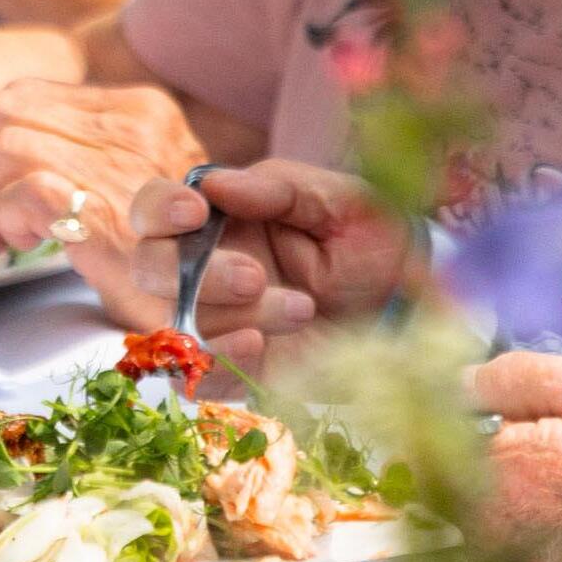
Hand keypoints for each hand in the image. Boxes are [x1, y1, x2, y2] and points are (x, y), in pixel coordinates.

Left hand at [0, 75, 204, 263]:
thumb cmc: (179, 253)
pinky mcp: (106, 210)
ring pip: (5, 144)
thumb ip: (82, 159)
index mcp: (139, 109)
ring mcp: (122, 163)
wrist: (228, 296)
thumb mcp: (133, 187)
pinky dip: (0, 215)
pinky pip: (23, 188)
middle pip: (8, 110)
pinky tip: (13, 244)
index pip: (31, 94)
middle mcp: (134, 123)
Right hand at [124, 159, 415, 367]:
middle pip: (151, 270)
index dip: (159, 210)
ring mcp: (217, 323)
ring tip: (302, 308)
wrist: (410, 302)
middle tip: (255, 277)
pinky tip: (260, 346)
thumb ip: (275, 188)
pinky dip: (219, 363)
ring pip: (178, 325)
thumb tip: (210, 183)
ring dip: (228, 318)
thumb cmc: (369, 237)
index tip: (195, 213)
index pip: (155, 210)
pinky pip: (196, 378)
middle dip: (196, 275)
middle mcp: (205, 269)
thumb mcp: (337, 199)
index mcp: (220, 217)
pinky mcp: (236, 370)